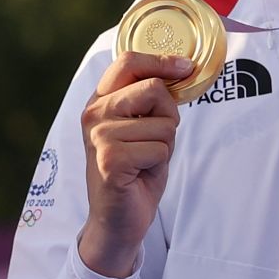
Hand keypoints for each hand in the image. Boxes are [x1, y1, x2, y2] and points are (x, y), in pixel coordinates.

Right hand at [78, 52, 191, 277]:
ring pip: (163, 123)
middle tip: (153, 138)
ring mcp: (99, 136)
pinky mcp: (110, 158)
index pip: (127, 62)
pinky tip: (140, 173)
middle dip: (168, 115)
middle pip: (153, 89)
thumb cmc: (134, 170)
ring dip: (164, 145)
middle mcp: (94, 114)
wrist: (117, 217)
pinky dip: (159, 162)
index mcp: (99, 101)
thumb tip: (181, 69)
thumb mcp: (140, 127)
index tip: (184, 67)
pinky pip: (160, 148)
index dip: (160, 61)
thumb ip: (149, 100)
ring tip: (144, 159)